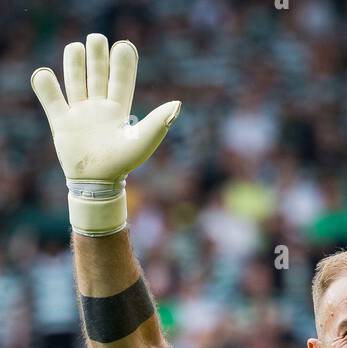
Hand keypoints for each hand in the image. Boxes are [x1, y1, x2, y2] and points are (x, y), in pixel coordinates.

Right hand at [31, 34, 180, 234]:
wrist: (96, 184)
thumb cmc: (121, 164)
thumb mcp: (141, 141)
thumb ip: (158, 123)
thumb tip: (177, 105)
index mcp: (118, 108)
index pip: (120, 78)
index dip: (122, 61)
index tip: (124, 46)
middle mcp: (98, 105)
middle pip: (96, 71)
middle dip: (96, 54)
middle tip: (96, 39)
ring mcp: (79, 111)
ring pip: (74, 77)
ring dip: (74, 61)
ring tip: (76, 48)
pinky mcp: (61, 121)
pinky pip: (50, 98)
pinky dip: (45, 85)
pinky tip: (45, 76)